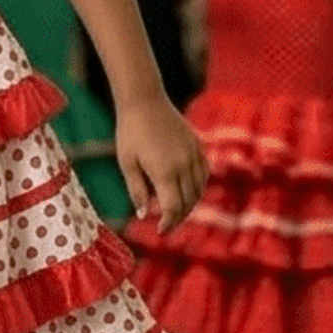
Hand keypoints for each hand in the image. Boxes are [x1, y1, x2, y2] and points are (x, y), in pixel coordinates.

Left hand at [115, 94, 206, 232]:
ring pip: (199, 189)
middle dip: (178, 217)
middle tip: (167, 224)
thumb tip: (144, 214)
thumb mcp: (127, 164)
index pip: (174, 208)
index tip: (160, 231)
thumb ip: (137, 191)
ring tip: (176, 210)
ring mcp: (193, 154)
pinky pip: (204, 172)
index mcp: (165, 172)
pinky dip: (198, 186)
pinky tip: (188, 190)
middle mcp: (184, 165)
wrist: (144, 101)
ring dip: (190, 203)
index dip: (169, 223)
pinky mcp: (197, 145)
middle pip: (188, 202)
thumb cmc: (130, 133)